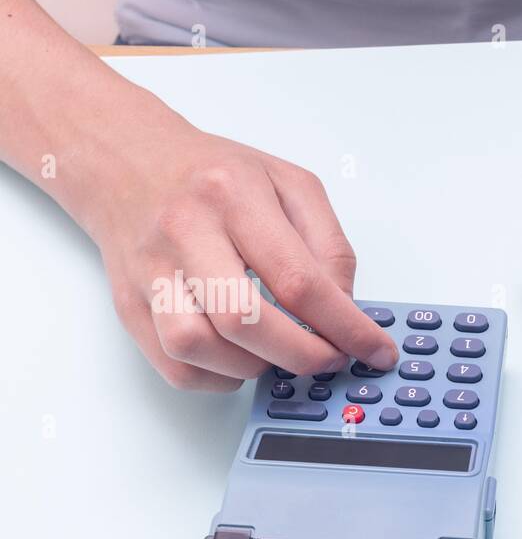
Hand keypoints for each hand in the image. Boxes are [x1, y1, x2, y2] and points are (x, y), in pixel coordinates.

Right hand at [76, 109, 396, 390]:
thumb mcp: (290, 184)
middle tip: (331, 358)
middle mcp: (184, 232)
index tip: (375, 350)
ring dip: (253, 367)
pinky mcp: (129, 305)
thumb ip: (329, 245)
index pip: (298, 280)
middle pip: (243, 320)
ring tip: (278, 351)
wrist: (128, 161)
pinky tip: (240, 358)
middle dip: (303, 355)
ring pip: (196, 347)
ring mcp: (149, 271)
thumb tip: (347, 309)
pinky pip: (173, 366)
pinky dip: (216, 378)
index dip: (345, 327)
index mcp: (233, 196)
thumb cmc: (215, 176)